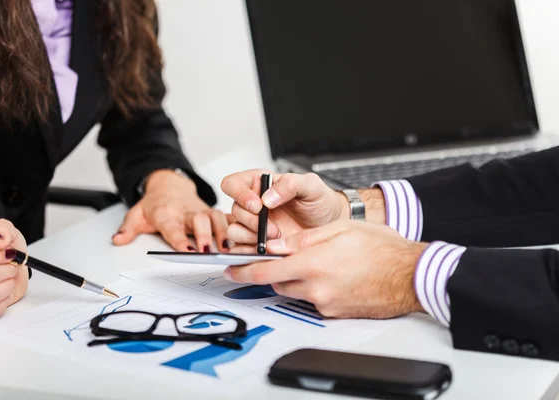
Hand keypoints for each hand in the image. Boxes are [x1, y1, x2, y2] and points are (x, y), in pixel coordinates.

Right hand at [0, 219, 28, 321]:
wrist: (9, 264)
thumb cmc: (2, 248)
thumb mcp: (5, 230)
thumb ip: (0, 229)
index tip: (9, 253)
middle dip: (8, 269)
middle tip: (10, 265)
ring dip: (6, 286)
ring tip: (6, 278)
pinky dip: (3, 301)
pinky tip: (2, 291)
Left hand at [113, 169, 231, 251]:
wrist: (169, 185)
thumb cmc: (155, 204)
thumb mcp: (136, 214)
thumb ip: (128, 229)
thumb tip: (117, 240)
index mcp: (167, 213)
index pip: (173, 228)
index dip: (180, 240)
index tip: (187, 252)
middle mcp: (186, 211)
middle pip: (199, 220)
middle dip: (206, 236)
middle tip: (209, 252)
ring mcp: (201, 210)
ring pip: (216, 217)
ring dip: (224, 232)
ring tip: (228, 247)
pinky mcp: (212, 212)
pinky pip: (226, 217)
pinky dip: (235, 226)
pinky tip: (242, 237)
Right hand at [220, 170, 385, 251]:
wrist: (330, 225)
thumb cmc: (319, 201)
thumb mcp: (310, 185)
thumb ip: (289, 184)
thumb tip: (267, 197)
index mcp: (259, 184)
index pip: (233, 184)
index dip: (240, 194)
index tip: (258, 205)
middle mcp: (253, 204)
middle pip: (234, 211)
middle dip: (252, 222)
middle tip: (272, 228)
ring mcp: (253, 225)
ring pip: (234, 230)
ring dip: (251, 237)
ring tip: (274, 239)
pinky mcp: (256, 244)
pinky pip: (241, 248)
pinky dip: (250, 251)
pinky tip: (267, 250)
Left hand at [223, 220, 426, 318]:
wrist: (410, 275)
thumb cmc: (382, 248)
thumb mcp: (340, 230)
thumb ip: (303, 239)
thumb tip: (276, 245)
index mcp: (313, 264)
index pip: (264, 271)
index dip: (242, 272)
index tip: (230, 270)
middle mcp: (316, 288)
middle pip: (279, 282)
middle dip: (276, 270)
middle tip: (287, 257)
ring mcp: (326, 304)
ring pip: (296, 292)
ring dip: (297, 278)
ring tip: (319, 263)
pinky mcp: (336, 314)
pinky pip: (314, 301)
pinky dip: (315, 288)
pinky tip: (334, 275)